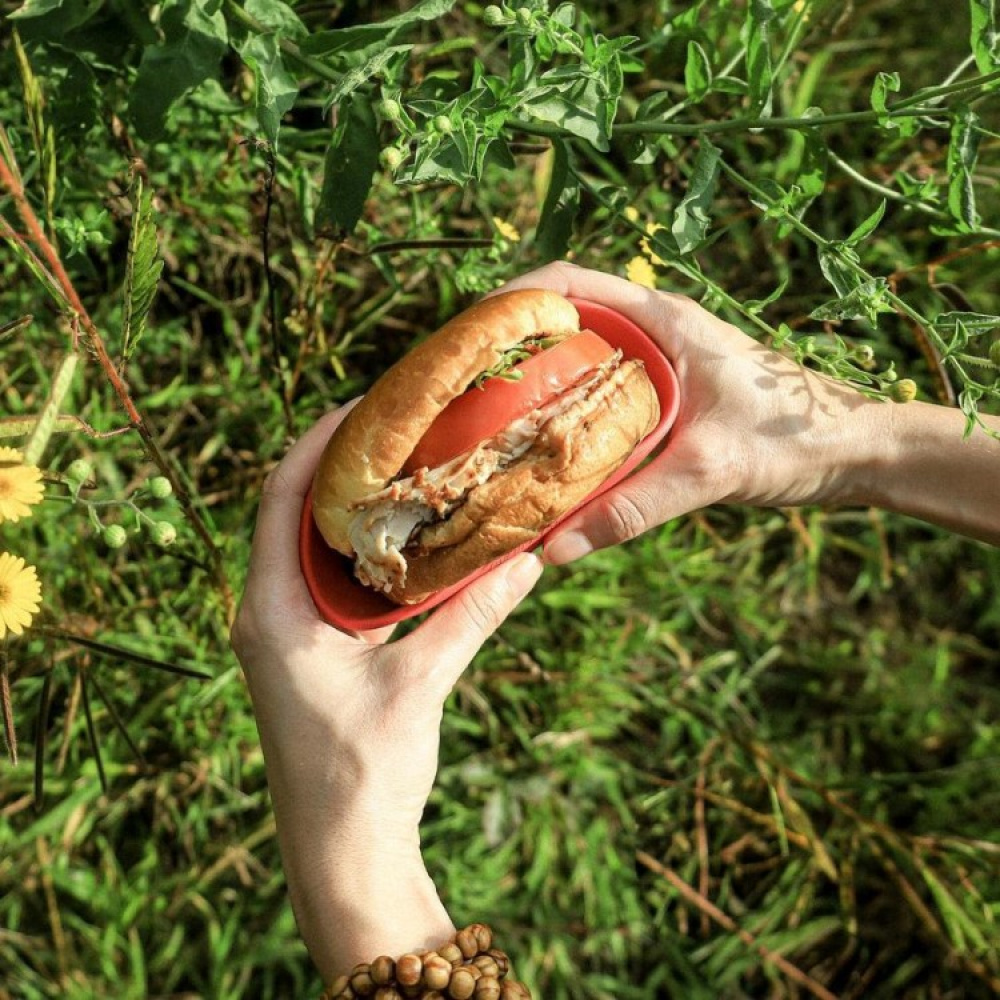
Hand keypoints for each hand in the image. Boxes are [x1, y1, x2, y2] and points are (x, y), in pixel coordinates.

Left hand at [230, 403, 542, 978]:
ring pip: (314, 549)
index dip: (317, 444)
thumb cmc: (362, 774)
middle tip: (401, 431)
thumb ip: (471, 615)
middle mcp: (267, 614)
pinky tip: (413, 543)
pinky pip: (331, 583)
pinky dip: (367, 555)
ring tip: (410, 472)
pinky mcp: (309, 654)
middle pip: (295, 514)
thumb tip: (527, 558)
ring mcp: (286, 635)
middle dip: (343, 468)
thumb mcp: (419, 683)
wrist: (340, 854)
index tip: (364, 406)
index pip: (280, 498)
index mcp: (272, 611)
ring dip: (356, 511)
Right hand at [496, 263, 889, 561]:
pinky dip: (565, 412)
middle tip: (460, 394)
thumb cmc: (794, 438)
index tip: (465, 340)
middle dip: (508, 348)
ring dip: (534, 382)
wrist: (854, 450)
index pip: (567, 283)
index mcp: (661, 319)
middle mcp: (653, 330)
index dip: (509, 302)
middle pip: (561, 321)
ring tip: (485, 422)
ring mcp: (658, 361)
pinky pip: (598, 393)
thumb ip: (632, 508)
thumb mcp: (708, 471)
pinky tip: (543, 451)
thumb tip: (554, 547)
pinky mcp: (664, 395)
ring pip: (578, 359)